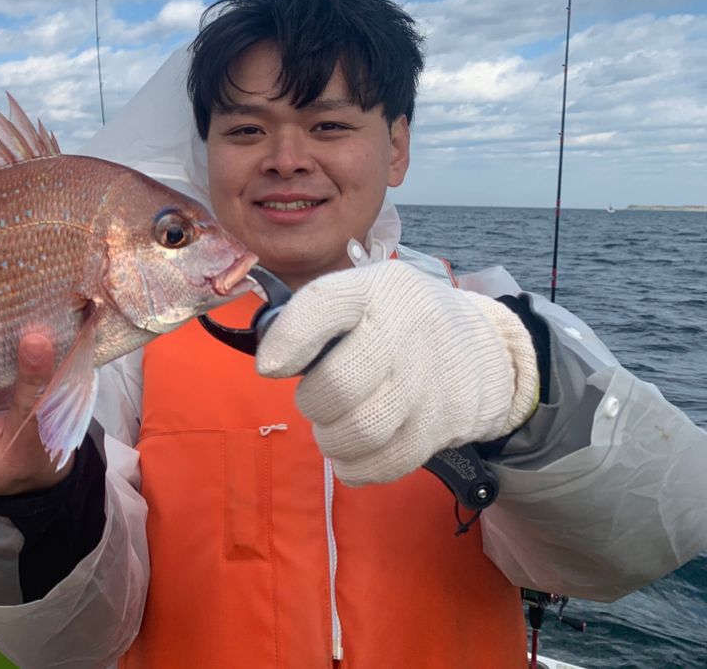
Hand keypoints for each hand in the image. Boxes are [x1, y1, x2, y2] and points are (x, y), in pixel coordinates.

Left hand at [256, 261, 538, 485]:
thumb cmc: (402, 321)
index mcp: (378, 289)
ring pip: (361, 430)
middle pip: (338, 385)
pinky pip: (388, 463)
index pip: (324, 303)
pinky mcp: (444, 425)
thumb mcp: (366, 294)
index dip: (288, 340)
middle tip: (317, 401)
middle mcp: (408, 329)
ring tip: (334, 429)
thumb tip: (272, 363)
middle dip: (313, 403)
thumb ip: (318, 318)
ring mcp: (430, 381)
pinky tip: (353, 456)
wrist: (487, 348)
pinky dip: (359, 467)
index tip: (269, 368)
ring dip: (332, 439)